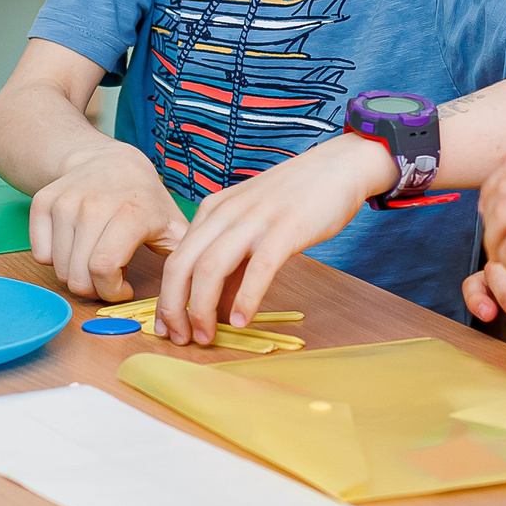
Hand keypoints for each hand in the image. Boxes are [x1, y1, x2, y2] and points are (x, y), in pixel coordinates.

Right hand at [28, 141, 185, 302]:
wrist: (109, 160)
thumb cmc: (143, 198)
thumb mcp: (172, 223)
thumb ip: (185, 258)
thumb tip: (193, 293)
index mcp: (129, 214)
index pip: (103, 268)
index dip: (111, 291)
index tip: (122, 289)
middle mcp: (93, 206)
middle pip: (77, 275)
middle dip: (94, 288)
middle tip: (107, 277)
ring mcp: (65, 202)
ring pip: (58, 268)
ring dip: (76, 274)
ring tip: (95, 258)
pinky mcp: (44, 202)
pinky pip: (40, 253)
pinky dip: (55, 259)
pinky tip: (76, 246)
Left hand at [154, 134, 392, 343]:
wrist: (338, 167)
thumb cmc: (295, 199)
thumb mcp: (251, 225)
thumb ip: (233, 265)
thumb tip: (218, 309)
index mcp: (212, 211)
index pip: (176, 259)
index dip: (167, 299)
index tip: (167, 328)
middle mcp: (225, 214)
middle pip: (182, 265)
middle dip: (174, 308)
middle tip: (181, 339)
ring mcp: (254, 220)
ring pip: (211, 268)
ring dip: (203, 309)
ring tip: (206, 337)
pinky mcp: (285, 229)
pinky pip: (258, 269)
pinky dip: (245, 299)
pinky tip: (242, 321)